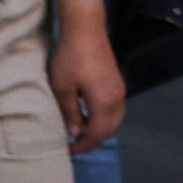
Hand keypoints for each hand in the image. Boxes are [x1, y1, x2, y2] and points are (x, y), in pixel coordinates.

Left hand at [50, 19, 125, 153]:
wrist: (87, 31)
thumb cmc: (70, 59)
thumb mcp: (63, 88)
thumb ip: (70, 112)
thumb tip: (75, 133)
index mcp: (104, 104)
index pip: (97, 134)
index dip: (84, 145)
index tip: (69, 150)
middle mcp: (118, 100)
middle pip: (109, 129)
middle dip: (93, 139)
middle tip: (74, 144)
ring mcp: (120, 91)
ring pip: (115, 120)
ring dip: (100, 129)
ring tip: (80, 131)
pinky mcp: (118, 83)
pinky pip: (115, 109)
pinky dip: (104, 118)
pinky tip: (88, 115)